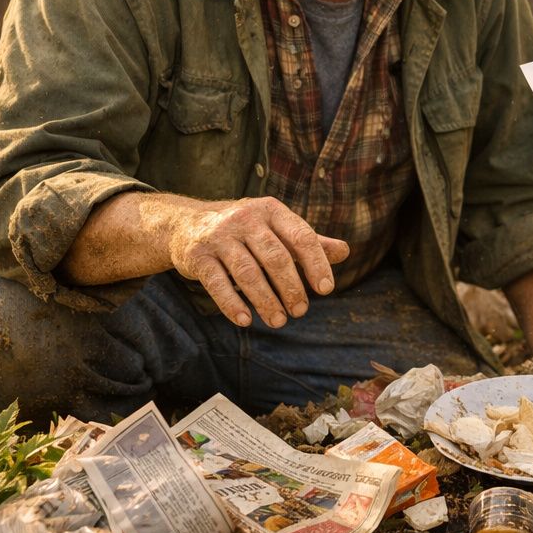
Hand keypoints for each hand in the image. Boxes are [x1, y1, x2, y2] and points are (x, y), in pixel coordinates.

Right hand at [168, 197, 349, 328]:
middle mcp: (245, 219)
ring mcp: (219, 236)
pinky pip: (216, 282)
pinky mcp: (196, 255)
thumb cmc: (245, 230)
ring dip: (265, 300)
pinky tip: (246, 320)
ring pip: (247, 272)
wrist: (187, 224)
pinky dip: (231, 304)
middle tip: (301, 312)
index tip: (326, 290)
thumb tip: (345, 251)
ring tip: (279, 321)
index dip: (316, 263)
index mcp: (271, 210)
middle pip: (275, 257)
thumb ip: (309, 241)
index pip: (301, 237)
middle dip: (291, 288)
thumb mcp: (277, 229)